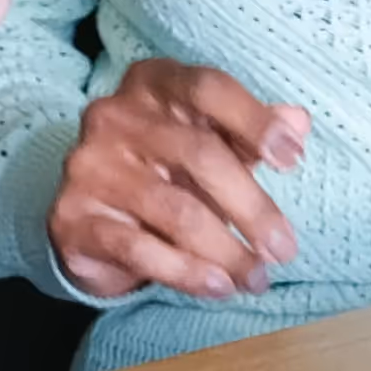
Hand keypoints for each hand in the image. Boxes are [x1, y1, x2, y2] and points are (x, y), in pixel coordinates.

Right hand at [48, 58, 308, 299]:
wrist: (88, 215)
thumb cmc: (163, 169)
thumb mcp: (208, 142)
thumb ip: (249, 133)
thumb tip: (297, 122)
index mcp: (153, 84)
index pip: (208, 89)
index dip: (254, 121)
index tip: (292, 158)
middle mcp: (115, 115)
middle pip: (200, 154)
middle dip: (252, 207)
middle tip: (284, 248)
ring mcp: (90, 165)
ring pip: (176, 210)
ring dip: (227, 251)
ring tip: (257, 278)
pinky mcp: (73, 217)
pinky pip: (140, 248)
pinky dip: (187, 272)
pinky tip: (219, 286)